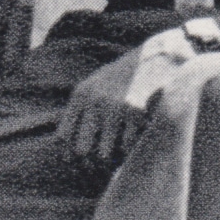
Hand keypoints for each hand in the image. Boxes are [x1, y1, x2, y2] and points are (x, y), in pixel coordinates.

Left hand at [57, 43, 168, 163]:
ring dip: (111, 157)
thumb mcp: (95, 86)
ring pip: (104, 153)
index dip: (69, 154)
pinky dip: (130, 148)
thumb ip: (80, 110)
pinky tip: (134, 141)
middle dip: (90, 161)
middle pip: (81, 149)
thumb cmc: (123, 77)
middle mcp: (93, 101)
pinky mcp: (134, 111)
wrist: (156, 55)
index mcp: (80, 95)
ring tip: (116, 155)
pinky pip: (127, 145)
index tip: (78, 161)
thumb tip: (63, 146)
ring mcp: (113, 106)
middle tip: (100, 164)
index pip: (63, 137)